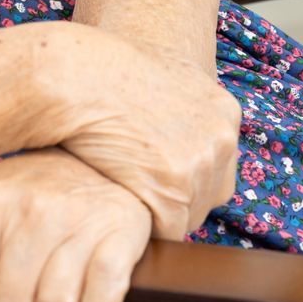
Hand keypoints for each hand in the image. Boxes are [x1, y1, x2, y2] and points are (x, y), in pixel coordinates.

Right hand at [39, 22, 243, 240]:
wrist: (78, 77)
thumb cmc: (106, 71)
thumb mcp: (165, 73)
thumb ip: (183, 107)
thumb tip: (176, 132)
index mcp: (224, 111)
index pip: (218, 164)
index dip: (185, 174)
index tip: (155, 172)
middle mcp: (222, 139)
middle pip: (208, 194)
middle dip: (176, 197)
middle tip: (138, 186)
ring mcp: (200, 166)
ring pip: (188, 216)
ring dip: (158, 213)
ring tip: (125, 195)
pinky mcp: (174, 192)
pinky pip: (167, 231)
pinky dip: (145, 227)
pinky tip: (120, 207)